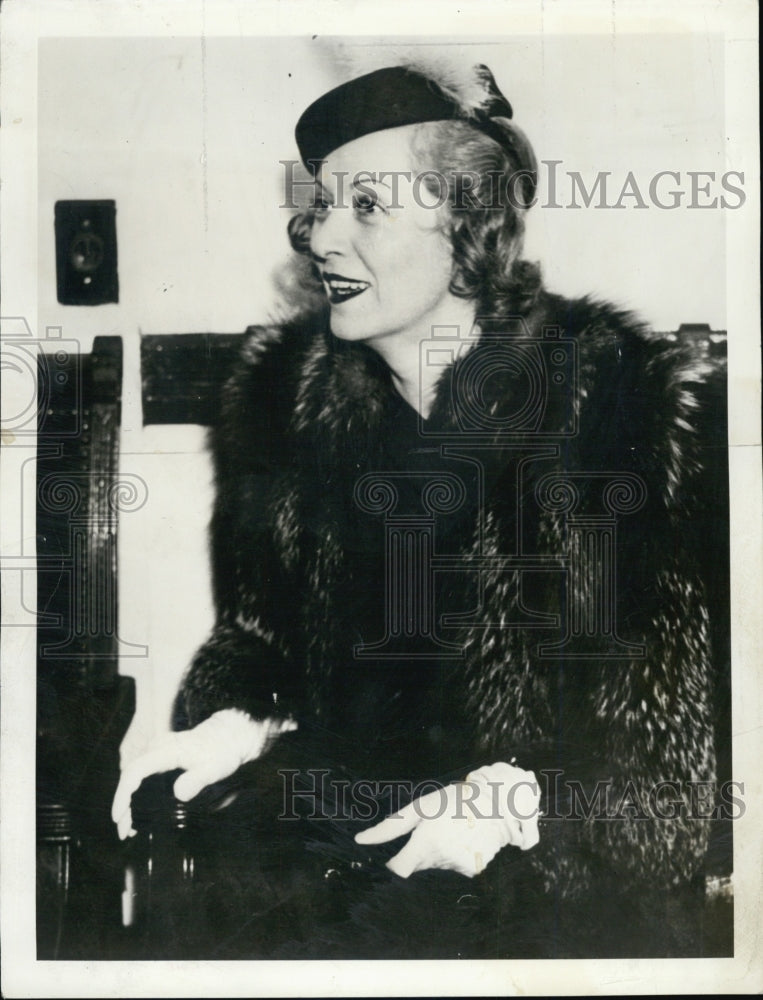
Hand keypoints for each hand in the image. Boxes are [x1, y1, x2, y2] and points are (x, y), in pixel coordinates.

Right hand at [111, 709, 296, 839]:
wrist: (229, 737)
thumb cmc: (222, 752)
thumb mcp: (214, 768)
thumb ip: (196, 780)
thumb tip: (179, 794)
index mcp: (165, 750)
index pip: (135, 771)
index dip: (123, 794)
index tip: (119, 816)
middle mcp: (157, 747)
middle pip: (130, 775)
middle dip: (123, 804)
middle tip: (123, 832)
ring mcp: (157, 750)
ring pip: (134, 775)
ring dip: (129, 800)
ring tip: (128, 827)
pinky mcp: (160, 755)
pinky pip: (142, 773)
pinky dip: (137, 792)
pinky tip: (138, 810)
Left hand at [354, 762, 539, 877]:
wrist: (496, 802)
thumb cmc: (452, 800)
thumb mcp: (420, 807)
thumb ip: (389, 828)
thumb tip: (359, 840)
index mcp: (425, 841)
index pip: (400, 869)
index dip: (396, 863)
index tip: (396, 856)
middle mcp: (441, 858)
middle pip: (418, 865)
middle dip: (420, 850)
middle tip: (435, 828)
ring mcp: (458, 866)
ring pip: (436, 865)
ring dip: (439, 852)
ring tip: (452, 830)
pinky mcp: (473, 870)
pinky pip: (454, 867)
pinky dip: (456, 855)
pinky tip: (464, 838)